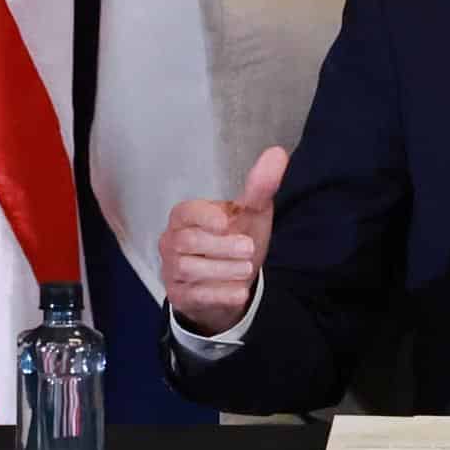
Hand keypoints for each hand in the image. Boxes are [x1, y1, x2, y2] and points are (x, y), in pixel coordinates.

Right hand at [158, 146, 288, 335]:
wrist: (231, 284)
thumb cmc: (236, 240)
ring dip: (222, 271)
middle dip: (220, 247)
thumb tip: (277, 153)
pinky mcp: (179, 296)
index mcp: (186, 216)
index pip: (185, 212)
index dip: (204, 216)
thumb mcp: (251, 213)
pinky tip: (239, 292)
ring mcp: (172, 270)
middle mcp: (172, 241)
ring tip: (247, 269)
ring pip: (189, 270)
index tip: (226, 222)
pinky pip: (194, 296)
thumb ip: (260, 186)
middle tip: (249, 249)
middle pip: (187, 242)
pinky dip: (219, 294)